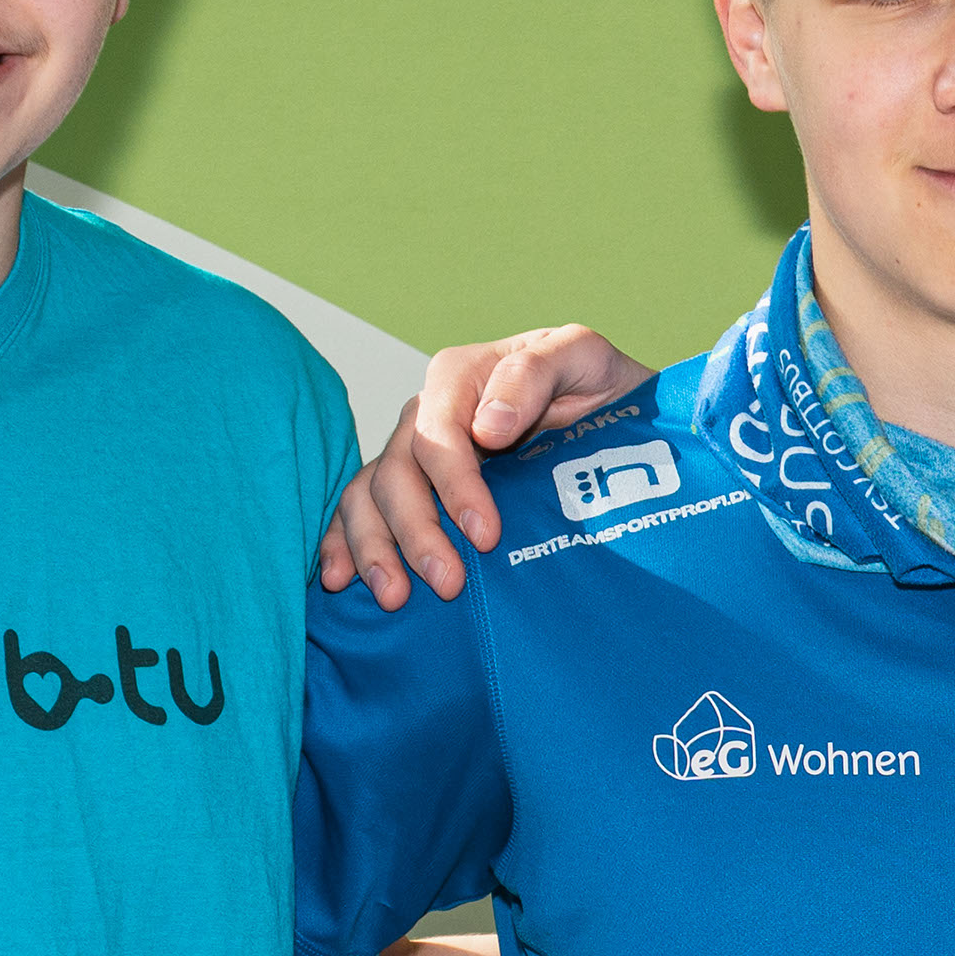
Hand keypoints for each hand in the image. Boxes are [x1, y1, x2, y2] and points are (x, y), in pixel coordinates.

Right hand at [315, 327, 653, 606]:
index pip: (438, 434)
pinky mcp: (411, 489)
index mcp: (460, 378)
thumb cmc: (599, 384)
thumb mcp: (583, 357)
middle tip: (448, 583)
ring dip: (375, 548)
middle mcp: (426, 415)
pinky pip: (360, 512)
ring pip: (370, 497)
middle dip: (416, 531)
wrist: (613, 418)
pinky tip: (341, 579)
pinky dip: (343, 544)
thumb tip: (488, 426)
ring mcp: (413, 455)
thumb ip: (535, 372)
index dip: (454, 486)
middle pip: (397, 472)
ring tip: (394, 598)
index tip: (485, 534)